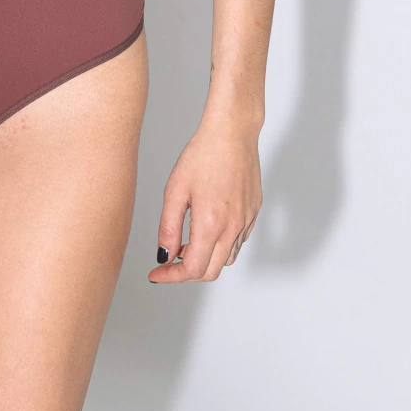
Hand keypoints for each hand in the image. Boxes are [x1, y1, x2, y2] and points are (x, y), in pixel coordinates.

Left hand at [148, 114, 261, 283]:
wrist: (232, 133)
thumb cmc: (203, 155)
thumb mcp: (175, 190)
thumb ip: (168, 228)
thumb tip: (164, 255)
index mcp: (210, 224)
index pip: (192, 269)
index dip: (171, 276)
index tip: (157, 273)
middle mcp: (233, 228)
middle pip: (210, 271)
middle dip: (186, 273)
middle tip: (168, 261)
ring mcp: (246, 222)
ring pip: (226, 259)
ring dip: (204, 259)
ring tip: (185, 242)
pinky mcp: (253, 213)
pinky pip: (237, 242)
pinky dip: (220, 246)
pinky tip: (206, 229)